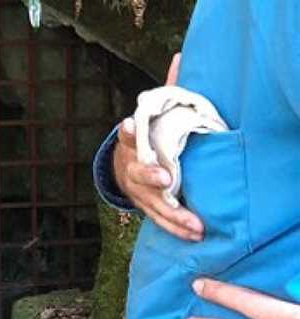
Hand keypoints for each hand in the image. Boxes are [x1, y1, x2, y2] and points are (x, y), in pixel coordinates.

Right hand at [113, 118, 203, 239]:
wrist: (122, 168)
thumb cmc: (147, 144)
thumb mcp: (148, 126)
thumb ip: (158, 110)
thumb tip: (170, 83)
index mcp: (132, 145)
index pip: (128, 135)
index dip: (130, 131)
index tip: (132, 124)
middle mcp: (131, 168)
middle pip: (138, 173)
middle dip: (151, 176)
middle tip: (166, 178)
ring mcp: (136, 191)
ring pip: (153, 203)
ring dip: (174, 214)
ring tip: (196, 224)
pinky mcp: (144, 207)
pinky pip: (159, 219)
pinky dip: (176, 228)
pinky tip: (194, 234)